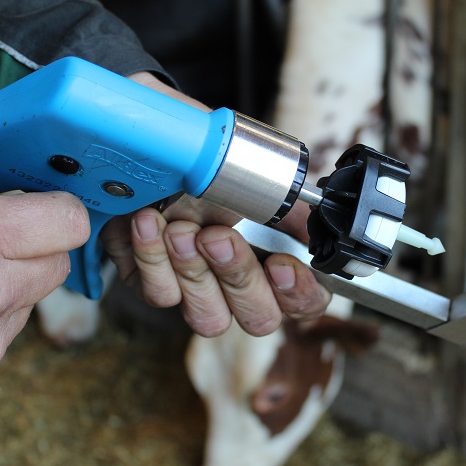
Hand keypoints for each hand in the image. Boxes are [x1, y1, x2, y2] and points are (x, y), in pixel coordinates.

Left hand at [102, 72, 330, 337]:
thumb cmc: (204, 162)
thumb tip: (318, 228)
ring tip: (180, 228)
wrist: (151, 147)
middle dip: (238, 276)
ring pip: (209, 318)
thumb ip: (290, 206)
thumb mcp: (253, 176)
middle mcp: (237, 286)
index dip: (299, 293)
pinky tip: (148, 223)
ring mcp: (195, 291)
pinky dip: (152, 256)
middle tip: (217, 236)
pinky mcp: (153, 285)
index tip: (280, 264)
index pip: (304, 302)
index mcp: (272, 263)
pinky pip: (160, 294)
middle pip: (259, 319)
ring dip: (194, 271)